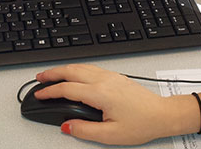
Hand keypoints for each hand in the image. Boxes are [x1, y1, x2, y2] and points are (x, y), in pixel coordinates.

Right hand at [35, 64, 200, 144]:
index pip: (67, 89)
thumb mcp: (111, 134)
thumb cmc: (142, 123)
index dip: (50, 91)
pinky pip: (90, 67)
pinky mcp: (115, 76)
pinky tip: (73, 73)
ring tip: (51, 74)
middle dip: (52, 73)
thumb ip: (85, 130)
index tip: (39, 95)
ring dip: (63, 69)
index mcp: (100, 93)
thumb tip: (67, 126)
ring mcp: (110, 76)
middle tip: (39, 79)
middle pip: (71, 71)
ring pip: (80, 66)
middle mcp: (104, 80)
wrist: (162, 114)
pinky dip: (76, 69)